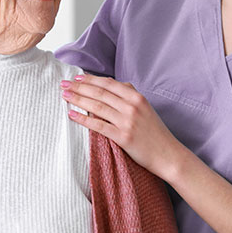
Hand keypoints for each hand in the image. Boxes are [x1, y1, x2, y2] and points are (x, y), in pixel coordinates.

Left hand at [60, 74, 183, 178]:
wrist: (168, 154)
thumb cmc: (155, 132)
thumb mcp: (146, 107)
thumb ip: (129, 95)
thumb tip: (112, 84)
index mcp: (136, 97)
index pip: (109, 83)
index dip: (90, 79)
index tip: (76, 78)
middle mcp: (131, 106)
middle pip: (100, 92)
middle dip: (79, 87)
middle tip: (64, 84)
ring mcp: (127, 121)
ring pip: (96, 106)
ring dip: (78, 99)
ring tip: (64, 95)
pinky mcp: (123, 137)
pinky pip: (98, 125)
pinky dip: (83, 119)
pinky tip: (72, 115)